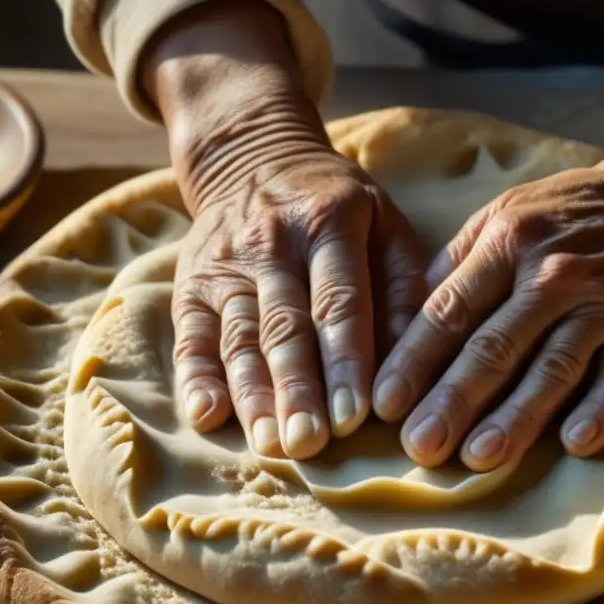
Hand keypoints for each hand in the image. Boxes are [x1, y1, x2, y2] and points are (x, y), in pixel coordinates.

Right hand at [144, 0, 426, 458]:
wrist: (253, 158)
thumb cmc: (339, 208)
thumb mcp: (385, 224)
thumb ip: (404, 287)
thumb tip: (414, 361)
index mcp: (329, 222)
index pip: (339, 301)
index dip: (346, 360)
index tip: (357, 417)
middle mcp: (271, 242)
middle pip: (284, 326)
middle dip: (298, 389)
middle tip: (310, 444)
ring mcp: (224, 263)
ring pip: (238, 336)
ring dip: (253, 394)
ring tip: (271, 445)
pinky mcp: (190, 283)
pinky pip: (190, 335)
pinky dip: (195, 377)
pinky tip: (207, 416)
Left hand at [372, 156, 603, 471]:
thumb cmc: (569, 215)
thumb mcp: (504, 214)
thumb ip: (456, 262)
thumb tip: (404, 315)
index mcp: (507, 244)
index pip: (451, 310)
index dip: (415, 360)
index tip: (385, 405)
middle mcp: (553, 275)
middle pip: (495, 347)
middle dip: (453, 400)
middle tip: (420, 447)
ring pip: (554, 368)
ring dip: (517, 416)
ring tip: (480, 456)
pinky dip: (602, 409)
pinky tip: (575, 443)